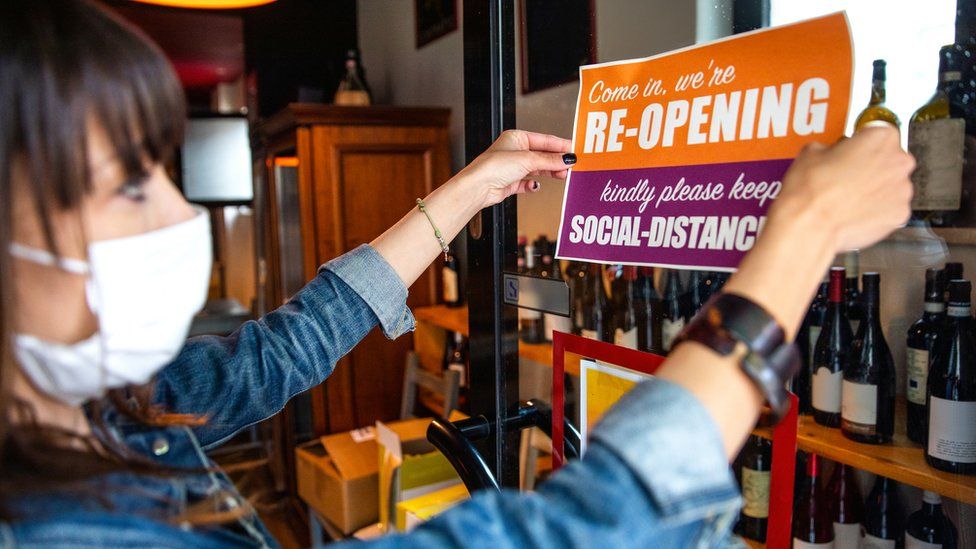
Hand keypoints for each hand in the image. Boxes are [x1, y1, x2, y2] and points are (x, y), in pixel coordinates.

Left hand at [453, 130, 573, 208]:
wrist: (478, 187)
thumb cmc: (493, 166)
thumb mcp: (527, 159)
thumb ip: (549, 160)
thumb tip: (567, 158)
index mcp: (516, 138)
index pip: (544, 140)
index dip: (560, 145)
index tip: (574, 150)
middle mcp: (514, 151)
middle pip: (542, 155)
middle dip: (556, 161)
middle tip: (571, 166)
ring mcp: (512, 167)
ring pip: (537, 169)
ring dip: (549, 172)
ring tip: (562, 175)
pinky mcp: (510, 182)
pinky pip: (527, 183)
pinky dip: (533, 185)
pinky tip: (536, 186)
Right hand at [771, 125, 914, 252]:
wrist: (810, 226)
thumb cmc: (811, 191)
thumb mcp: (811, 152)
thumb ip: (832, 148)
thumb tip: (831, 154)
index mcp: (880, 137)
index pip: (878, 132)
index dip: (862, 142)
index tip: (853, 149)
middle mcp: (898, 161)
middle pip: (890, 158)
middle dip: (872, 166)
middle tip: (847, 176)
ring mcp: (902, 190)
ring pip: (891, 185)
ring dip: (875, 188)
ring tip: (849, 197)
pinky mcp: (899, 215)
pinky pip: (890, 208)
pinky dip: (877, 210)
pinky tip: (855, 212)